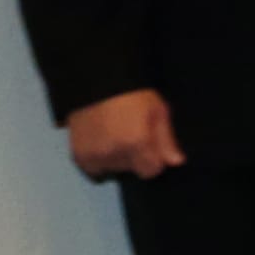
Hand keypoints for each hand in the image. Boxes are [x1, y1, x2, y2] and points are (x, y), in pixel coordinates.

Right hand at [66, 89, 184, 181]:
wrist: (96, 83)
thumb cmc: (133, 94)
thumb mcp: (158, 111)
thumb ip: (166, 140)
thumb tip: (176, 162)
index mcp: (136, 143)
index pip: (150, 171)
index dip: (154, 160)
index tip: (150, 147)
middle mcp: (114, 153)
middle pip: (132, 169)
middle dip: (135, 158)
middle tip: (131, 135)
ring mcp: (94, 155)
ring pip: (113, 169)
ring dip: (117, 159)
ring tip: (115, 136)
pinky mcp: (78, 154)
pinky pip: (94, 168)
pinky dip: (99, 160)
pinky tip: (102, 143)